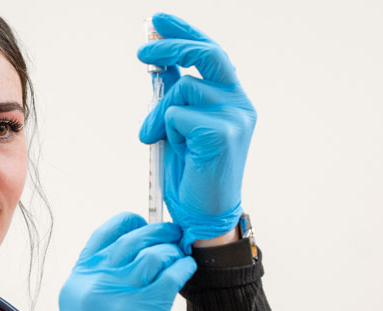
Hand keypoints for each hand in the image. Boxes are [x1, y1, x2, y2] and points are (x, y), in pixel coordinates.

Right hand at [39, 212, 197, 310]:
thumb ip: (100, 283)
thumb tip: (135, 260)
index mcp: (79, 279)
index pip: (107, 233)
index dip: (132, 224)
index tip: (147, 226)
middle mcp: (96, 282)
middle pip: (135, 238)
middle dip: (161, 233)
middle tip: (175, 236)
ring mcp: (120, 296)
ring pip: (156, 253)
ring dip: (174, 251)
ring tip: (181, 258)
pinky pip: (171, 276)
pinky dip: (184, 267)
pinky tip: (187, 270)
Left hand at [139, 13, 254, 249]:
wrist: (203, 218)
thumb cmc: (193, 174)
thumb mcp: (180, 125)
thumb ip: (176, 94)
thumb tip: (159, 63)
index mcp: (233, 99)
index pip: (211, 53)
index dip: (185, 33)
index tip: (157, 21)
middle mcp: (240, 104)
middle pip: (206, 55)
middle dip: (170, 48)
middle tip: (141, 53)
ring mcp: (235, 118)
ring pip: (182, 89)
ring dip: (157, 112)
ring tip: (156, 137)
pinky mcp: (222, 133)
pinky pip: (177, 114)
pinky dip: (164, 129)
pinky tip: (173, 151)